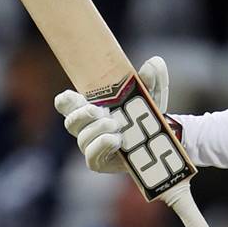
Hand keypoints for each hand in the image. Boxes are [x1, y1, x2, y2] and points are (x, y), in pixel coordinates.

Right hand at [53, 57, 169, 173]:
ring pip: (83, 138)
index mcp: (91, 107)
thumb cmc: (146, 114)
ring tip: (116, 126)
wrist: (161, 140)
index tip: (73, 95)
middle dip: (81, 115)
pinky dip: (102, 146)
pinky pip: (92, 157)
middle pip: (70, 122)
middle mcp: (88, 127)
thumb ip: (153, 78)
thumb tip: (152, 65)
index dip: (66, 100)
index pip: (66, 103)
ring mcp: (93, 145)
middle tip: (100, 110)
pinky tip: (116, 140)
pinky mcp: (101, 162)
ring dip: (98, 130)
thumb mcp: (153, 94)